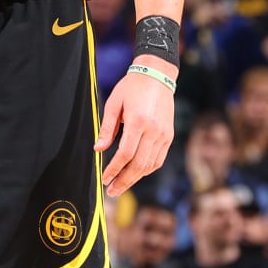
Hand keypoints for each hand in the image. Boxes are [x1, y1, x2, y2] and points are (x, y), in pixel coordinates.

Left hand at [96, 63, 175, 195]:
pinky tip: (135, 173)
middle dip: (124, 181)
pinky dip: (146, 169)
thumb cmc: (131, 87)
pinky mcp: (169, 136)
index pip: (125, 154)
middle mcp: (154, 131)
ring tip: (121, 185)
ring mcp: (164, 135)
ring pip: (150, 165)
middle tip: (111, 191)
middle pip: (139, 164)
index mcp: (139, 122)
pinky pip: (158, 159)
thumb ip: (107, 128)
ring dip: (135, 178)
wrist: (157, 76)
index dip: (114, 169)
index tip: (104, 178)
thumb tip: (98, 150)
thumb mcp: (114, 103)